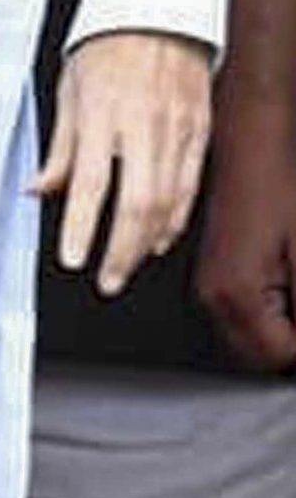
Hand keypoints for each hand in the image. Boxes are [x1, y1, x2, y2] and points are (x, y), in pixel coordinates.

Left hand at [33, 28, 211, 296]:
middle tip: (106, 280)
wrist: (157, 5)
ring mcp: (175, 127)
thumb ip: (59, 146)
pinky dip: (175, 220)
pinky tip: (159, 238)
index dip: (80, 226)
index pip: (90, 181)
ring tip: (127, 265)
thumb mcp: (69, 87)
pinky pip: (191, 186)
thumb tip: (37, 191)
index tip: (72, 259)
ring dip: (146, 243)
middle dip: (120, 252)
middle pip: (136, 203)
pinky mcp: (199, 128)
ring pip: (167, 202)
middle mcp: (140, 122)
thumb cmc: (106, 42)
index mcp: (100, 110)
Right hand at [195, 93, 295, 370]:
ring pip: (250, 341)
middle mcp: (212, 296)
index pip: (280, 357)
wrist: (250, 141)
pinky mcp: (214, 273)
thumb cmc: (277, 183)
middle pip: (260, 356)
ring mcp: (209, 285)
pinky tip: (284, 282)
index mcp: (234, 294)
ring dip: (279, 330)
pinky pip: (242, 319)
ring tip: (290, 281)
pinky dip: (267, 315)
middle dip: (290, 341)